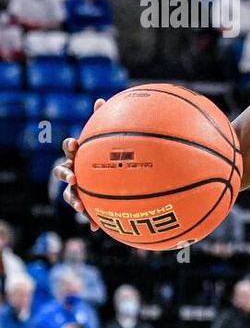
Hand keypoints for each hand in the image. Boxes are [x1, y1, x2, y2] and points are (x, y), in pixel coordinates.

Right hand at [52, 98, 104, 231]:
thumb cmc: (107, 156)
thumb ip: (104, 121)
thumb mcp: (107, 142)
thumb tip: (101, 99)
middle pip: (62, 171)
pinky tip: (96, 228)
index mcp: (79, 155)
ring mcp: (76, 188)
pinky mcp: (85, 203)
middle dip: (66, 174)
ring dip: (73, 199)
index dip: (70, 146)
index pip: (69, 148)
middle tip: (74, 176)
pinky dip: (90, 220)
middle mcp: (74, 170)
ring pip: (68, 194)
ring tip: (80, 205)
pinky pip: (86, 212)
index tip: (76, 144)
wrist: (109, 178)